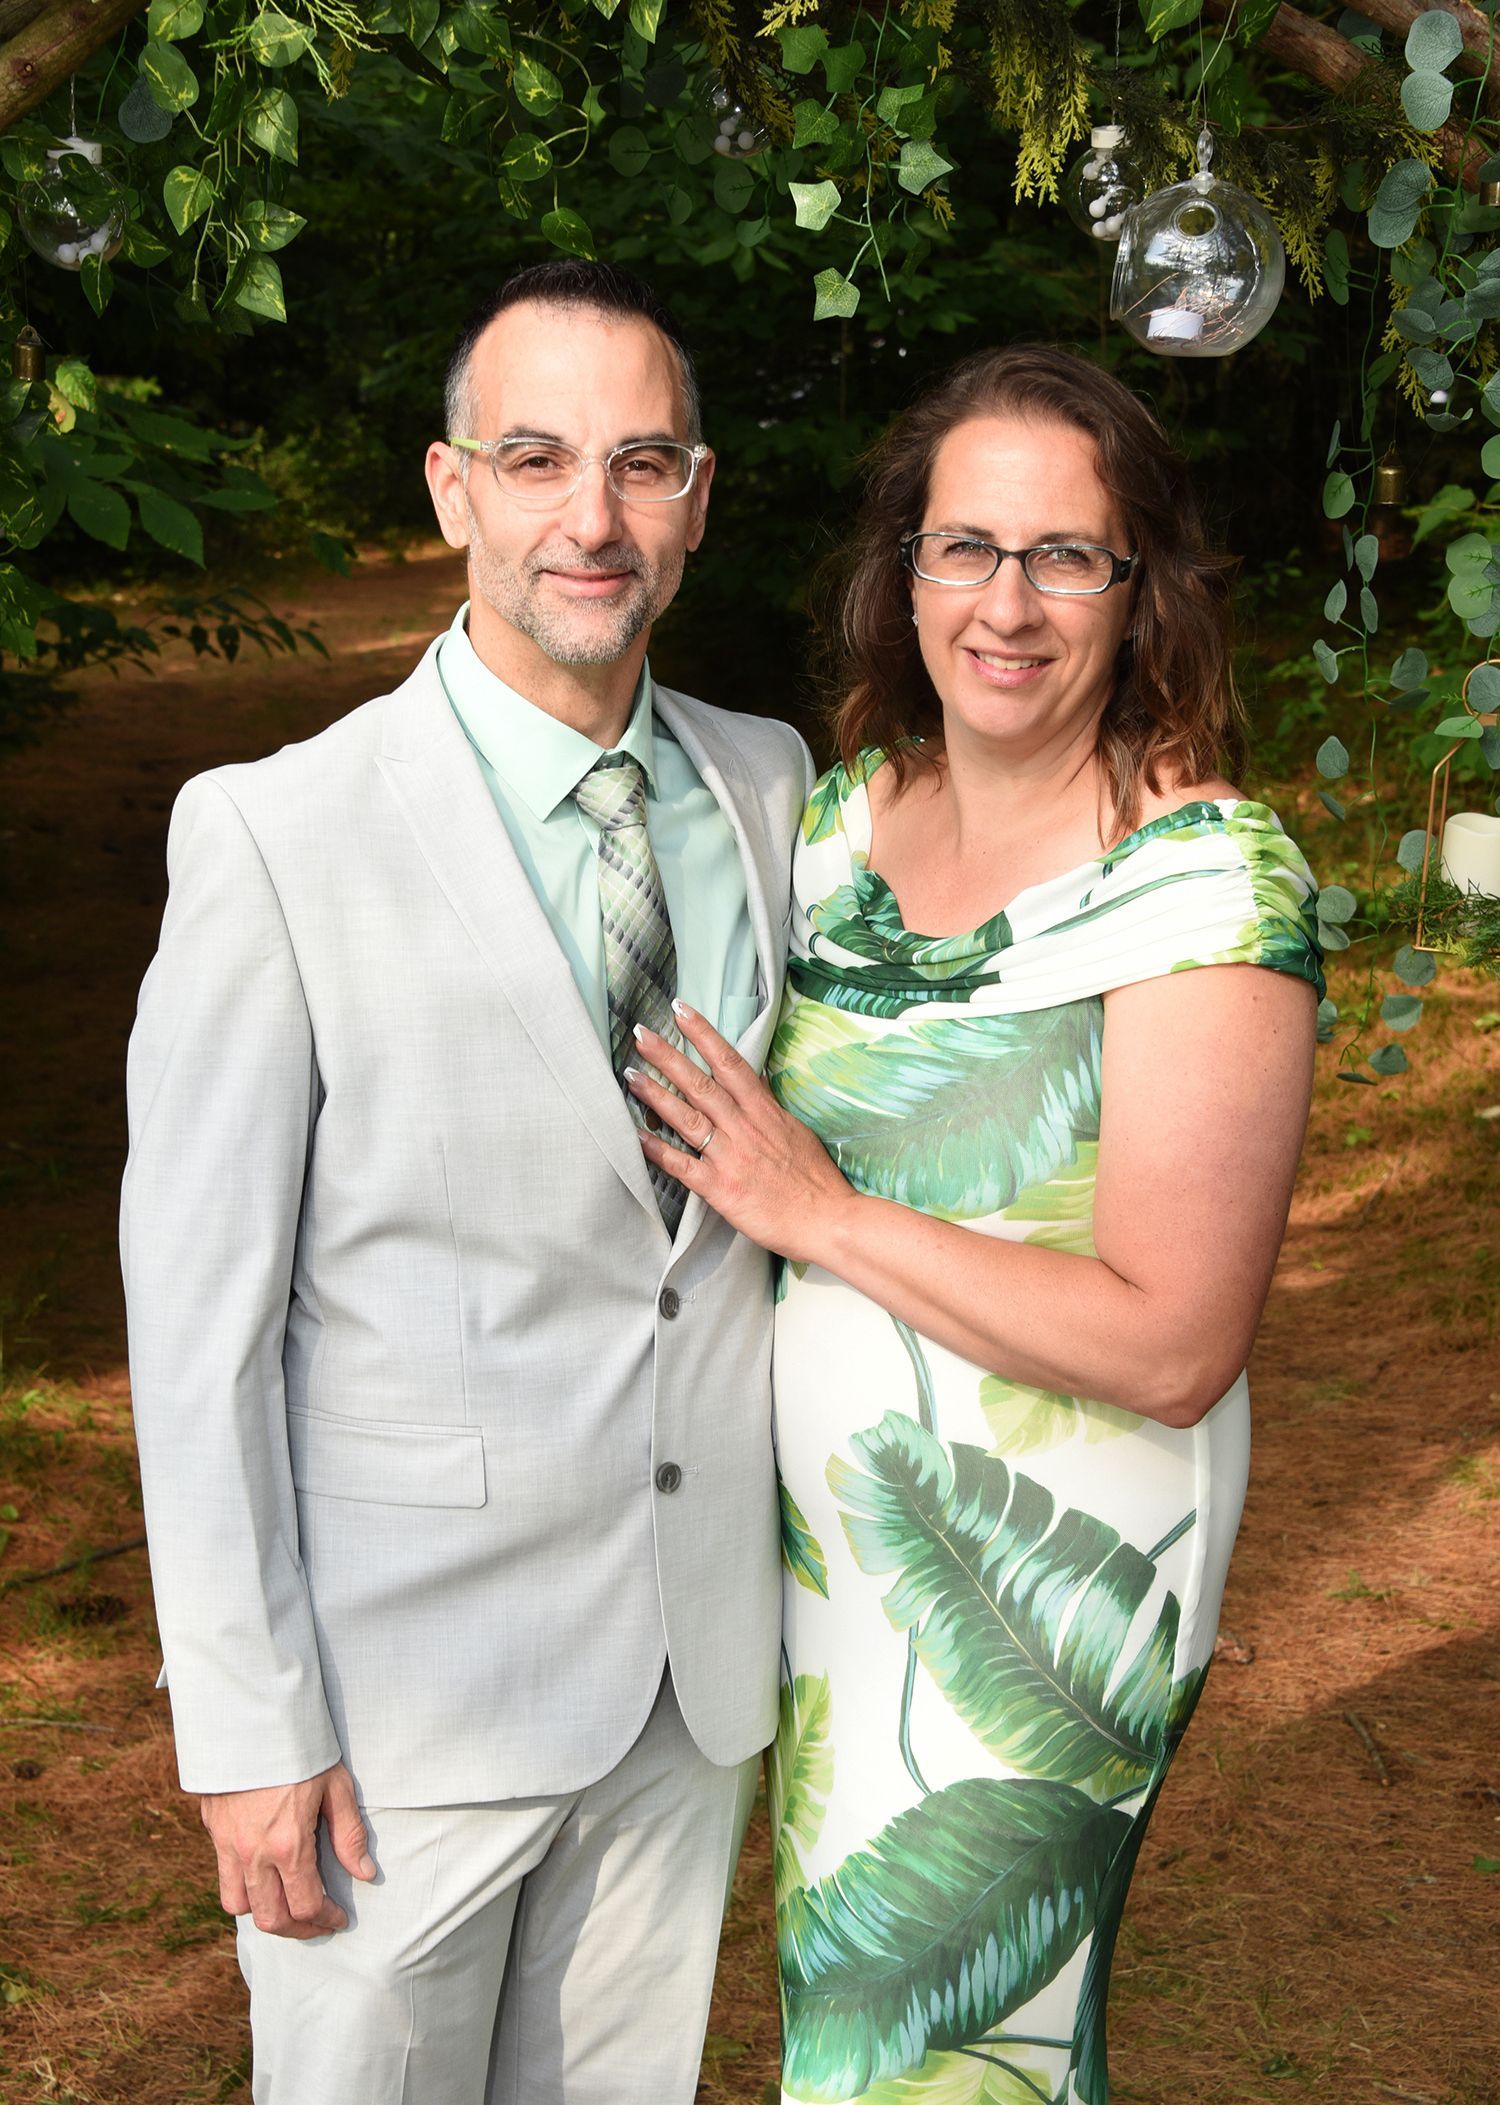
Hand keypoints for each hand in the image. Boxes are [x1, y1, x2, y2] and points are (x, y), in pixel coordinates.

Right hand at [201, 1760, 374, 1938]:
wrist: (254, 1718)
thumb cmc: (302, 1750)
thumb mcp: (336, 1787)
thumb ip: (349, 1835)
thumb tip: (365, 1873)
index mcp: (288, 1845)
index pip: (305, 1906)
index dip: (326, 1919)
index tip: (338, 1918)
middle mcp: (254, 1854)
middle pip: (271, 1919)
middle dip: (297, 1930)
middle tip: (316, 1924)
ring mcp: (229, 1845)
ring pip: (239, 1906)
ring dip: (264, 1913)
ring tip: (286, 1905)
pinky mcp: (214, 1831)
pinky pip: (223, 1877)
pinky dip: (242, 1888)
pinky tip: (263, 1876)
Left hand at [626, 1001, 855, 1261]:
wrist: (828, 1220)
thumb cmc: (816, 1181)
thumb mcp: (796, 1131)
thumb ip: (769, 1109)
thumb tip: (753, 1083)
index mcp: (765, 1112)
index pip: (730, 1063)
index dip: (704, 1035)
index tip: (681, 1012)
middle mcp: (745, 1128)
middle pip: (700, 1084)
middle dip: (668, 1057)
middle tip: (641, 1034)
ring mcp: (731, 1157)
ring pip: (687, 1118)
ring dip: (655, 1095)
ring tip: (631, 1074)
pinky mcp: (721, 1189)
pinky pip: (682, 1166)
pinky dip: (658, 1151)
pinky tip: (636, 1137)